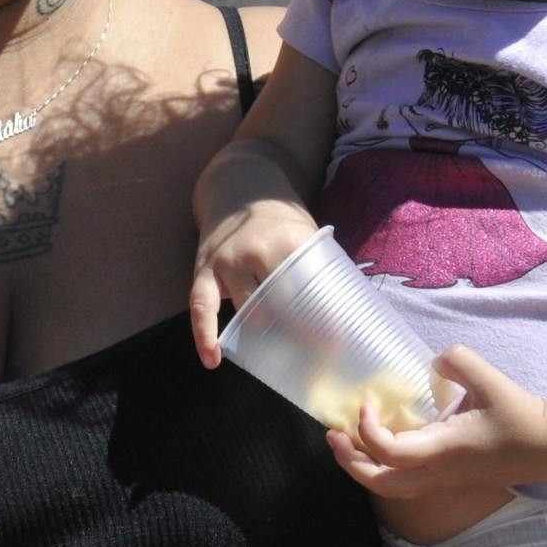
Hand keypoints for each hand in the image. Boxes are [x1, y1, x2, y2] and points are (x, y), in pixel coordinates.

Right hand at [188, 196, 320, 367]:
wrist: (237, 188)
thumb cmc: (279, 218)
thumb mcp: (306, 233)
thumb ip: (318, 267)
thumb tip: (345, 312)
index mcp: (289, 241)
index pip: (306, 289)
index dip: (321, 318)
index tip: (335, 343)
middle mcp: (255, 250)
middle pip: (276, 303)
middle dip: (294, 333)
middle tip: (311, 358)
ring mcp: (226, 260)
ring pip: (244, 308)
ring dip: (259, 335)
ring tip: (275, 357)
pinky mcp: (204, 269)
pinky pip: (201, 306)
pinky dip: (204, 334)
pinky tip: (212, 359)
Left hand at [326, 346, 546, 498]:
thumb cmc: (520, 414)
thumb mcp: (489, 378)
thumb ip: (456, 361)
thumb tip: (432, 362)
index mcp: (444, 450)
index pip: (390, 452)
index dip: (367, 430)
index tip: (367, 402)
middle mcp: (438, 471)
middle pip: (380, 484)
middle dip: (350, 463)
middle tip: (333, 436)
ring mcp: (441, 479)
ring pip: (390, 488)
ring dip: (363, 468)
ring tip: (346, 443)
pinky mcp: (446, 478)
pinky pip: (403, 481)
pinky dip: (382, 467)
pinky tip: (377, 443)